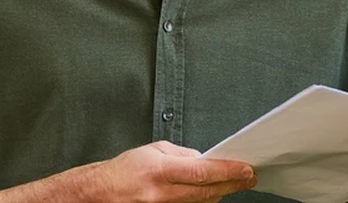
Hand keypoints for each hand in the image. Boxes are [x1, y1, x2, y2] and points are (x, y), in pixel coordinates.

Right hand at [94, 141, 256, 201]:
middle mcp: (162, 194)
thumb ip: (181, 155)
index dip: (227, 171)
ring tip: (231, 184)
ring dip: (219, 194)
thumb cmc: (123, 172)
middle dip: (232, 184)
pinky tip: (210, 195)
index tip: (245, 168)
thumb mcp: (153, 151)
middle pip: (206, 192)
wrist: (98, 195)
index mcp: (159, 171)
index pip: (202, 172)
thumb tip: (204, 160)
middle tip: (249, 178)